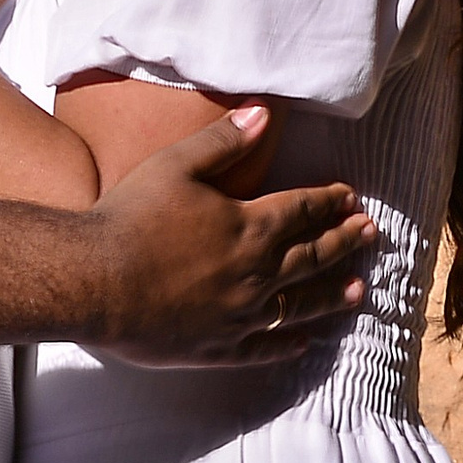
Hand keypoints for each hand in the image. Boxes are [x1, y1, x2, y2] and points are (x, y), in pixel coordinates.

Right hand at [87, 104, 378, 366]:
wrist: (92, 280)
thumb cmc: (130, 216)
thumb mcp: (176, 163)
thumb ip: (224, 140)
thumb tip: (264, 113)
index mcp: (248, 226)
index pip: (302, 210)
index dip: (329, 203)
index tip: (352, 199)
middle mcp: (255, 273)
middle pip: (310, 256)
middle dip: (343, 242)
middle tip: (369, 236)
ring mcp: (239, 315)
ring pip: (298, 305)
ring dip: (330, 295)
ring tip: (357, 291)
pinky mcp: (216, 348)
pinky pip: (263, 349)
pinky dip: (287, 344)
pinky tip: (304, 343)